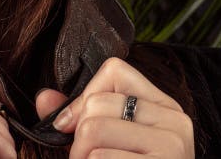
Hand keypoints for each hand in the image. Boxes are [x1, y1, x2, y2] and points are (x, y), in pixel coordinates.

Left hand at [36, 57, 193, 157]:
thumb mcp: (111, 143)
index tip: (74, 126)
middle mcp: (176, 124)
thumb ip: (79, 117)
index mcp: (165, 109)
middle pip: (97, 105)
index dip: (85, 96)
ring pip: (92, 132)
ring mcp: (171, 150)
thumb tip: (44, 98)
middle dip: (77, 138)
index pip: (115, 71)